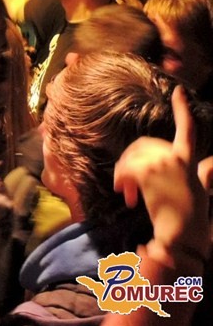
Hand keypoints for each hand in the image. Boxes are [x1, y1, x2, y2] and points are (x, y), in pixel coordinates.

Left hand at [113, 86, 210, 260]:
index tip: (178, 91)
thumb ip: (204, 174)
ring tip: (127, 194)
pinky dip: (120, 179)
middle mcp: (176, 158)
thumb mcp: (198, 189)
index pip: (187, 130)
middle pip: (143, 145)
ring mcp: (162, 163)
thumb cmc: (189, 216)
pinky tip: (124, 193)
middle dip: (131, 161)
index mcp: (189, 160)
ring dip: (124, 174)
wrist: (181, 234)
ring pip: (131, 157)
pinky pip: (125, 167)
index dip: (183, 109)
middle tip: (127, 185)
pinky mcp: (147, 172)